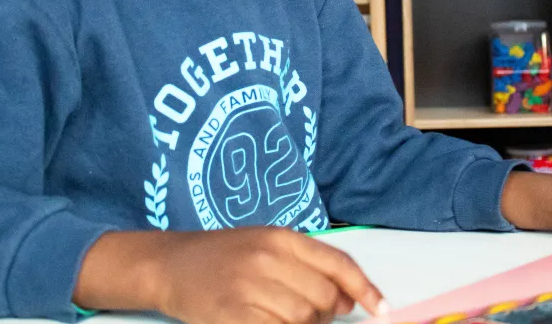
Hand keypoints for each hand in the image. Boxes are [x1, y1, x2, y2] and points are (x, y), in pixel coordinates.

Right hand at [75, 227, 386, 323]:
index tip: (381, 309)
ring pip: (303, 320)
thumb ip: (306, 265)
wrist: (171, 264)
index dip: (365, 289)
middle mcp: (267, 258)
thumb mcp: (266, 245)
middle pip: (323, 298)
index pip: (337, 263)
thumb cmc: (224, 256)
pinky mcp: (233, 315)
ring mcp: (249, 288)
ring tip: (278, 315)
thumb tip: (349, 299)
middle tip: (307, 314)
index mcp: (280, 237)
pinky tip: (268, 322)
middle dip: (325, 314)